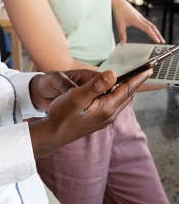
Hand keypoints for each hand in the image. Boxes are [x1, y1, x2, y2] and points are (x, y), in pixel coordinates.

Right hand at [29, 67, 151, 158]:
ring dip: (126, 88)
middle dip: (135, 82)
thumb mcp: (77, 96)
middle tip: (143, 70)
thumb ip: (96, 85)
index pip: (127, 89)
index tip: (149, 68)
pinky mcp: (98, 119)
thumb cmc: (62, 114)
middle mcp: (109, 115)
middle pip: (127, 95)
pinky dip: (117, 94)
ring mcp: (104, 119)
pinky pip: (113, 104)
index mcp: (107, 108)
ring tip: (131, 77)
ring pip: (120, 100)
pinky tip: (111, 89)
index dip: (138, 77)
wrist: (53, 134)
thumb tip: (113, 73)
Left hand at [112, 0, 164, 43]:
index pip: (147, 29)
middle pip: (152, 27)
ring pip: (151, 25)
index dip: (153, 35)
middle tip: (162, 41)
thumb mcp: (119, 24)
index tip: (158, 41)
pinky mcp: (139, 16)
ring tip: (159, 38)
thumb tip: (122, 43)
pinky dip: (152, 28)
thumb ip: (122, 34)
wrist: (118, 2)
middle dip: (158, 34)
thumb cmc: (119, 11)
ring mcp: (141, 17)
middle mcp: (140, 18)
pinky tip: (152, 31)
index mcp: (137, 20)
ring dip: (156, 31)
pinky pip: (148, 23)